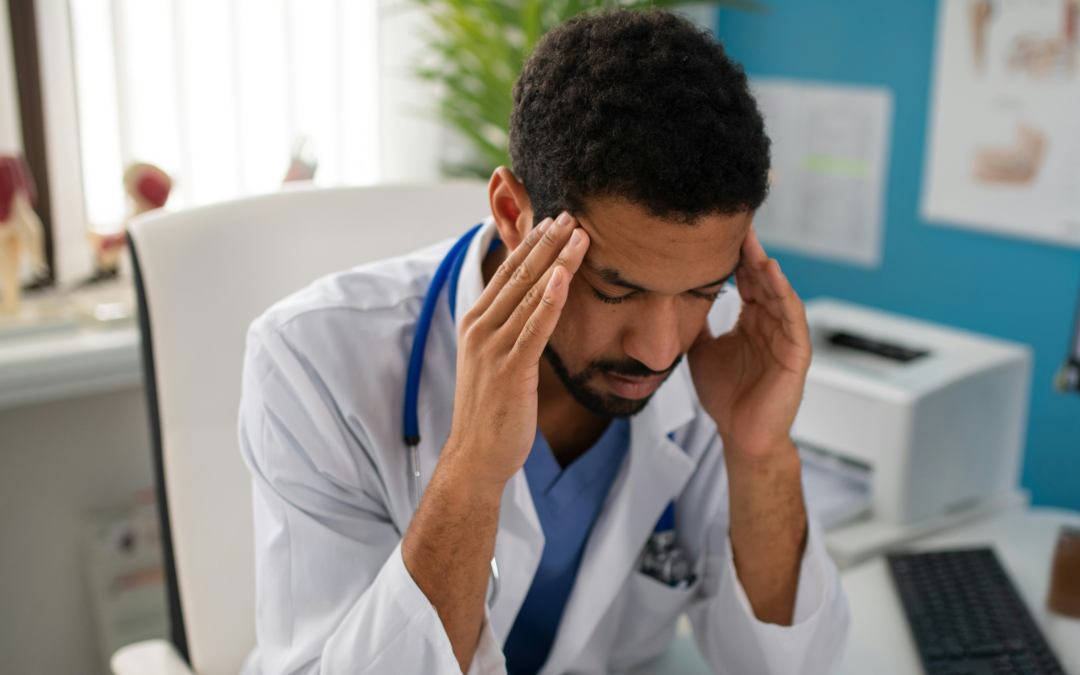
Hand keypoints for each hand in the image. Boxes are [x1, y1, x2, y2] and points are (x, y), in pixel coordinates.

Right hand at [446, 212, 589, 488]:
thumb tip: (531, 309)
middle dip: (547, 242)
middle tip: (571, 214)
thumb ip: (507, 331)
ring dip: (557, 261)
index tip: (552, 221)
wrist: (475, 456)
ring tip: (579, 234)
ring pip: (531, 294)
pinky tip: (565, 276)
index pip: (505, 273)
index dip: (530, 245)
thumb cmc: (490, 411)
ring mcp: (493, 348)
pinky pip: (535, 328)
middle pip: (518, 275)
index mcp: (474, 322)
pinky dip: (551, 299)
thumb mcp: (493, 361)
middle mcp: (480, 329)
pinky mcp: (511, 370)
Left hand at [687, 226, 810, 459]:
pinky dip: (783, 294)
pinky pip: (792, 318)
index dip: (734, 255)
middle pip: (761, 279)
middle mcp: (770, 323)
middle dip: (750, 252)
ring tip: (753, 243)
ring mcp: (785, 337)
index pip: (744, 279)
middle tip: (736, 223)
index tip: (717, 230)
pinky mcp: (797, 354)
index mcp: (751, 320)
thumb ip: (695, 323)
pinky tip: (772, 274)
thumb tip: (671, 297)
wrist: (740, 435)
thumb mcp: (701, 350)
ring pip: (778, 292)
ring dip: (766, 267)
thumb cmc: (725, 395)